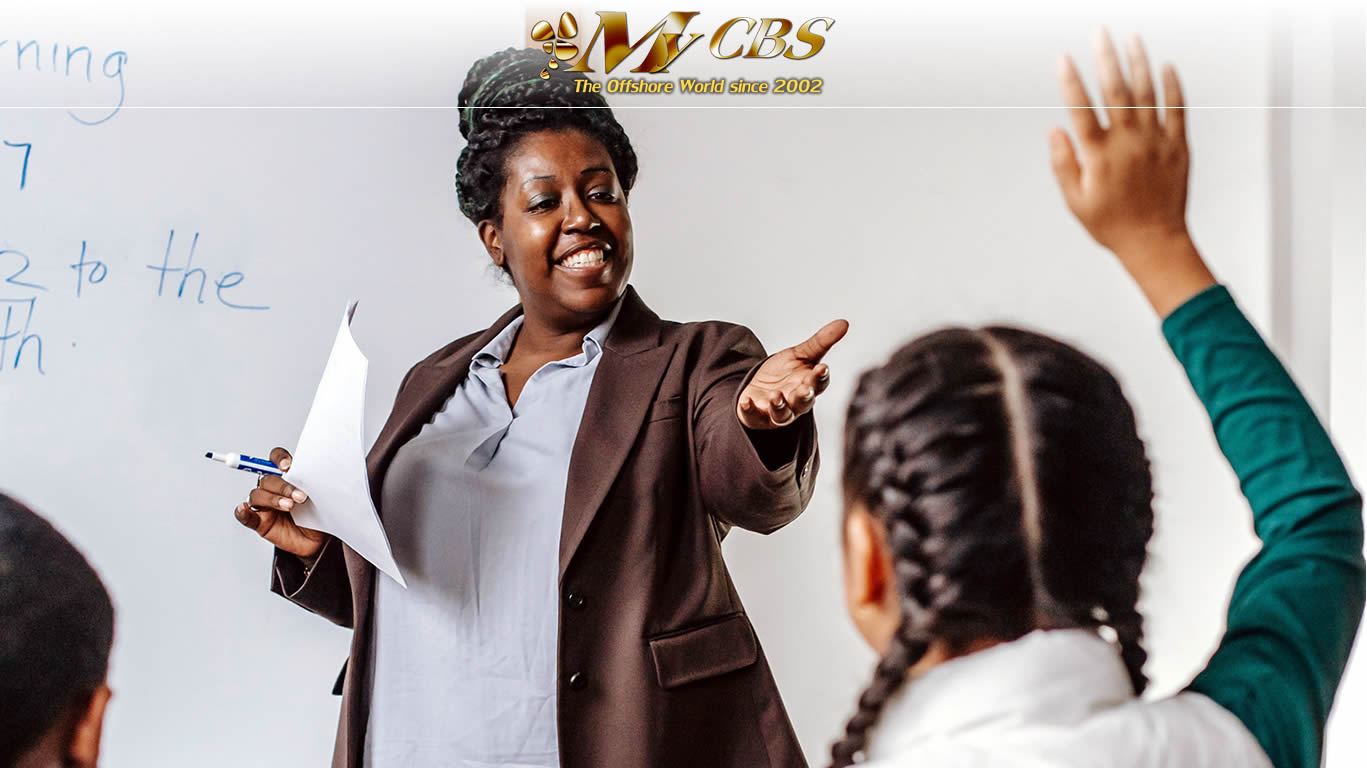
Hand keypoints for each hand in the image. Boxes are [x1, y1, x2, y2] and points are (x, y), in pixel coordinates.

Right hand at [232, 447, 324, 557]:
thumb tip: (313, 473)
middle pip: (267, 479)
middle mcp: (273, 489)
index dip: (279, 459)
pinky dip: (242, 512)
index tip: (287, 466)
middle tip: (300, 496)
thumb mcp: (319, 497)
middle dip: (283, 486)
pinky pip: (245, 516)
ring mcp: (264, 505)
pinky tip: (244, 509)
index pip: (276, 460)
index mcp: (286, 477)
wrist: (318, 541)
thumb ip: (312, 484)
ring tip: (289, 506)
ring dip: (272, 499)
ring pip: (257, 495)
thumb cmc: (317, 516)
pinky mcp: (259, 522)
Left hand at [737, 319, 848, 429]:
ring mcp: (776, 411)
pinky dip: (749, 410)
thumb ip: (821, 341)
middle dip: (804, 396)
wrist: (760, 387)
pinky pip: (753, 415)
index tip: (822, 368)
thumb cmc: (785, 372)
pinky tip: (745, 402)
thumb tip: (844, 322)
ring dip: (779, 406)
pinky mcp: (756, 416)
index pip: (819, 383)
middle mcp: (796, 402)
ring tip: (775, 395)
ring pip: (782, 414)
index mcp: (809, 385)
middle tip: (804, 389)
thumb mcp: (801, 353)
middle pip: (803, 402)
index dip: (821, 377)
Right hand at [1050, 30, 1214, 314]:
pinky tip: (1166, 66)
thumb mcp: (1075, 201)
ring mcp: (1155, 142)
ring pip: (1147, 93)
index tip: (1063, 59)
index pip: (1081, 110)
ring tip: (1131, 39)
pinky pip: (1177, 109)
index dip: (1070, 82)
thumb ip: (1064, 164)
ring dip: (1139, 62)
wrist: (1155, 241)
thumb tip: (1055, 130)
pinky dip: (1172, 86)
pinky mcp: (1177, 146)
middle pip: (1115, 91)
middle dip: (1105, 58)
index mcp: (1099, 156)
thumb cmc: (1112, 225)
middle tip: (1099, 33)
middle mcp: (1128, 143)